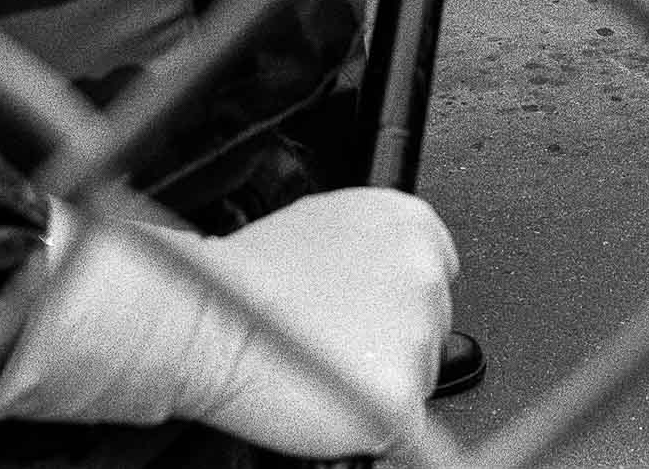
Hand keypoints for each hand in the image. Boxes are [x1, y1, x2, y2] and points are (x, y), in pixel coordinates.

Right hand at [192, 190, 456, 454]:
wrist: (209, 320)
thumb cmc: (250, 278)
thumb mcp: (325, 225)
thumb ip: (374, 246)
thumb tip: (386, 274)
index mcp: (411, 223)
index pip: (439, 270)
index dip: (400, 298)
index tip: (373, 310)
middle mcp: (424, 274)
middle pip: (433, 325)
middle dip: (392, 339)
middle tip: (338, 339)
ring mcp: (417, 337)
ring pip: (419, 376)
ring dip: (381, 379)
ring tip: (325, 363)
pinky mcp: (400, 396)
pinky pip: (401, 425)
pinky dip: (371, 424)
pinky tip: (332, 399)